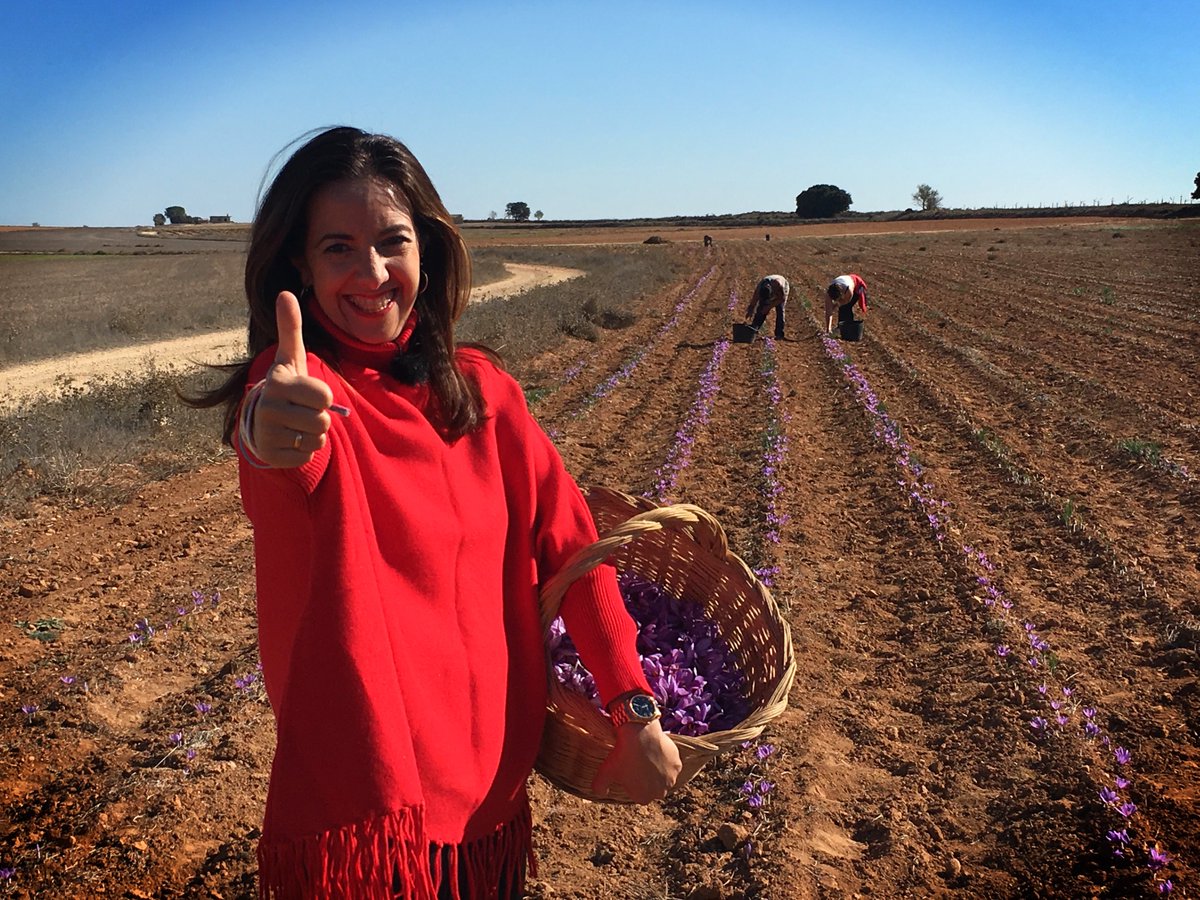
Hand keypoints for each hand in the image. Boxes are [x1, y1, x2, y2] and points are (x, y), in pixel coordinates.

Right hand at [251, 291, 335, 467]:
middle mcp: (268, 409)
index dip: (324, 397)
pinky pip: (307, 456)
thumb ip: (291, 328)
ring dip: (314, 434)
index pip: (325, 397)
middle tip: (303, 411)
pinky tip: (291, 439)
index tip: (310, 393)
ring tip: (297, 424)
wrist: (262, 419)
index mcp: (278, 384)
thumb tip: (285, 293)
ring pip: (317, 439)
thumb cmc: (286, 385)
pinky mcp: (271, 456)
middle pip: (323, 421)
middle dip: (320, 417)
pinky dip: (304, 450)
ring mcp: (267, 434)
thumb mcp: (290, 358)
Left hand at [591, 719, 681, 803]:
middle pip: (653, 789)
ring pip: (664, 777)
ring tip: (647, 757)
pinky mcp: (677, 764)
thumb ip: (599, 787)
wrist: (639, 734)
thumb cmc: (622, 755)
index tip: (628, 773)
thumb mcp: (604, 772)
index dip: (633, 784)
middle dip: (647, 781)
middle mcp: (660, 792)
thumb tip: (599, 794)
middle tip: (638, 765)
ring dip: (658, 771)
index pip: (639, 795)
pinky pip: (672, 765)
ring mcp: (671, 778)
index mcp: (643, 798)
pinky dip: (666, 760)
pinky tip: (656, 751)